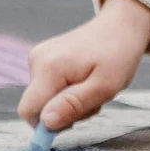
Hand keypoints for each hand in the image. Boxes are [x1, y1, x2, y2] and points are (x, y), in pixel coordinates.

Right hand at [17, 0, 149, 131]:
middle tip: (93, 101)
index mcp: (49, 67)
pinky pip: (48, 88)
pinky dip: (67, 92)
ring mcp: (39, 57)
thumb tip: (45, 122)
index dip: (47, 125)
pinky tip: (85, 81)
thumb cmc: (119, 55)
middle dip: (63, 113)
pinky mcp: (43, 58)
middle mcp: (37, 60)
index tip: (75, 122)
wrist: (121, 25)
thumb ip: (73, 105)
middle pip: (38, 106)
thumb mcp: (104, 87)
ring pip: (44, 99)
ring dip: (68, 103)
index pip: (28, 110)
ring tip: (92, 88)